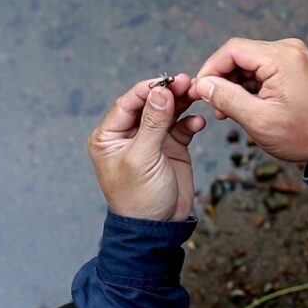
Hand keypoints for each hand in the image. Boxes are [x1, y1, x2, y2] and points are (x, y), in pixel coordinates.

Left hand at [88, 75, 205, 220]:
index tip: (167, 80)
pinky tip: (198, 122)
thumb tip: (160, 92)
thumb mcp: (142, 158)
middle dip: (168, 92)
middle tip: (187, 81)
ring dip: (182, 102)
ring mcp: (152, 140)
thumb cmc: (139, 198)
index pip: (128, 103)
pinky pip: (182, 126)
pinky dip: (190, 122)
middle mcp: (129, 134)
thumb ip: (152, 123)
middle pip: (150, 103)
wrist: (159, 226)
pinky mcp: (171, 147)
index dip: (148, 89)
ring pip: (168, 111)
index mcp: (109, 136)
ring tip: (196, 94)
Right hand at [188, 38, 307, 163]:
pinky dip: (249, 84)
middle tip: (212, 104)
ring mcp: (294, 55)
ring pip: (250, 61)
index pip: (233, 50)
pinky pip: (263, 67)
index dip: (210, 68)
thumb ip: (227, 98)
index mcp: (282, 58)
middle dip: (222, 78)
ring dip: (234, 83)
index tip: (199, 90)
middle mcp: (289, 49)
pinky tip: (242, 104)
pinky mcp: (294, 64)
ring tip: (226, 110)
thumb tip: (202, 85)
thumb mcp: (259, 121)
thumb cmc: (303, 134)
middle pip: (240, 54)